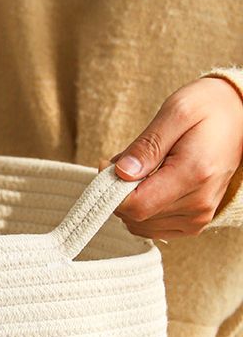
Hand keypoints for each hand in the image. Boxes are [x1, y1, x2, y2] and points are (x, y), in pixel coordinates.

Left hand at [103, 76, 242, 237]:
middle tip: (124, 162)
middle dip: (118, 192)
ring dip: (130, 201)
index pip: (137, 206)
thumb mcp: (175, 112)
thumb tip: (121, 173)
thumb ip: (147, 145)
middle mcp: (198, 203)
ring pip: (141, 226)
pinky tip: (149, 184)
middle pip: (136, 217)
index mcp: (194, 174)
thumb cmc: (209, 109)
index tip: (108, 166)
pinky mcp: (194, 221)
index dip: (111, 189)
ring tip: (141, 170)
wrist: (239, 116)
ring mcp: (198, 216)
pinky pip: (154, 227)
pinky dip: (143, 208)